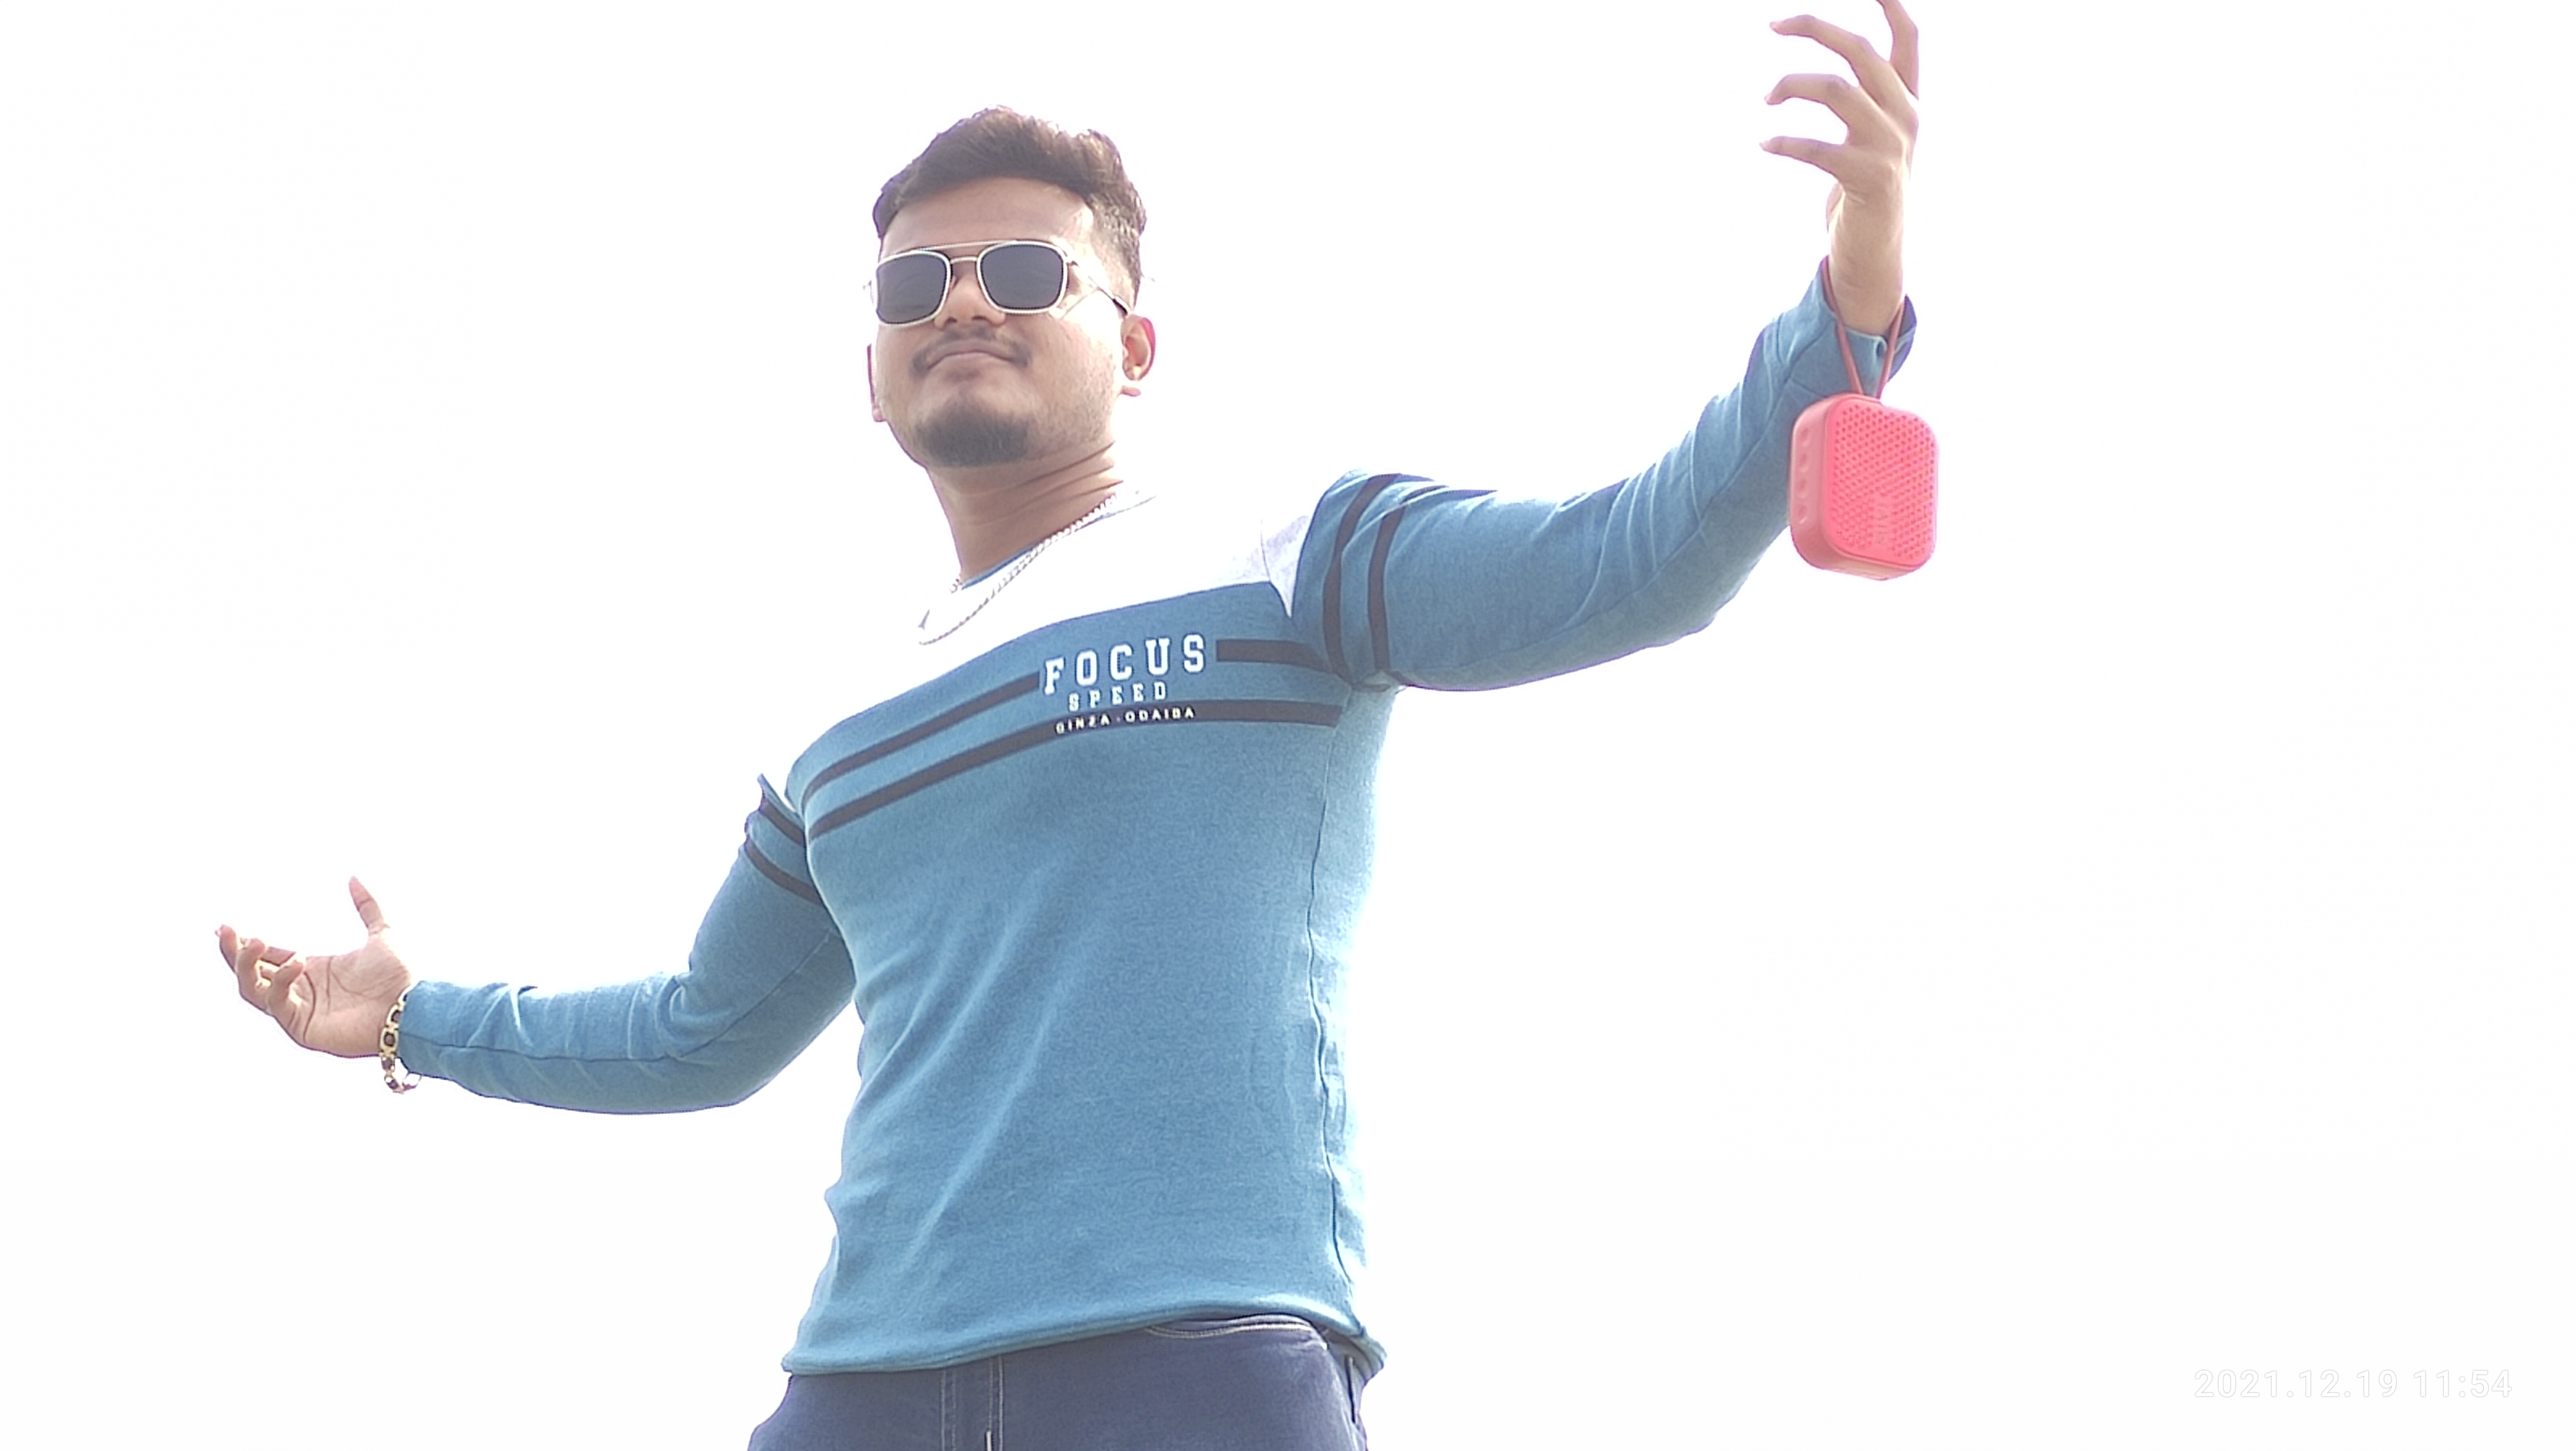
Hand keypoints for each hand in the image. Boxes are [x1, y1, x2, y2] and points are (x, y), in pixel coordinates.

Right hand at [219, 878, 415, 1058]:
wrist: (413, 1006)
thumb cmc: (400, 976)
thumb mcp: (383, 932)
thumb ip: (368, 905)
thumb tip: (353, 876)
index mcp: (312, 971)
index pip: (267, 957)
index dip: (244, 943)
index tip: (226, 926)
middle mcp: (300, 991)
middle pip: (250, 974)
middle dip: (233, 953)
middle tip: (225, 930)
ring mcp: (298, 1011)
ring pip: (252, 990)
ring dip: (246, 966)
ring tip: (254, 942)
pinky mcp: (301, 1029)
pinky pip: (276, 1004)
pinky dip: (278, 982)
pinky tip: (297, 961)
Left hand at [1761, 1, 1921, 333]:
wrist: (1877, 252)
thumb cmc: (1865, 188)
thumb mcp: (1872, 135)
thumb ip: (1863, 100)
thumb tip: (1828, 73)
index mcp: (1908, 102)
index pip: (1908, 40)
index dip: (1890, 5)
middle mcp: (1907, 117)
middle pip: (1859, 51)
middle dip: (1814, 27)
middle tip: (1771, 23)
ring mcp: (1892, 148)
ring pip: (1835, 89)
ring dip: (1790, 85)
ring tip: (1764, 98)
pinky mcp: (1870, 179)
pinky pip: (1817, 147)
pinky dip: (1783, 142)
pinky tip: (1764, 143)